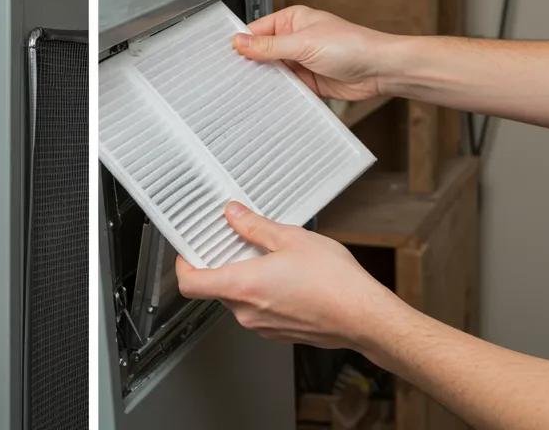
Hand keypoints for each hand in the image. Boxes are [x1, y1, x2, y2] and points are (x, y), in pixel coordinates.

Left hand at [176, 202, 401, 349]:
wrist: (364, 317)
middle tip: (234, 240)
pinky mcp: (279, 332)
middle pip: (214, 288)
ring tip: (266, 254)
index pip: (191, 283)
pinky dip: (261, 291)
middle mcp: (247, 312)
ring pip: (237, 298)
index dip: (184, 265)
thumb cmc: (333, 281)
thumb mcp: (290, 238)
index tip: (190, 249)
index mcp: (243, 286)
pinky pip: (257, 309)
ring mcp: (263, 326)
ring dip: (243, 277)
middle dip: (220, 263)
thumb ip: (254, 226)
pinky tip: (283, 275)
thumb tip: (233, 214)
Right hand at [233, 5, 396, 101]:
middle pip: (263, 52)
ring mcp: (302, 61)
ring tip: (247, 90)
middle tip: (233, 76)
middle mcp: (295, 39)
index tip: (227, 56)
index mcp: (292, 20)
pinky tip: (268, 98)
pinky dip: (279, 93)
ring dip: (266, 80)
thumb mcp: (303, 43)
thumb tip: (240, 42)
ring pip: (273, 72)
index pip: (258, 30)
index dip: (243, 43)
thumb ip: (270, 46)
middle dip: (252, 63)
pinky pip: (287, 87)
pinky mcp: (309, 81)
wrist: (380, 70)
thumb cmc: (352, 45)